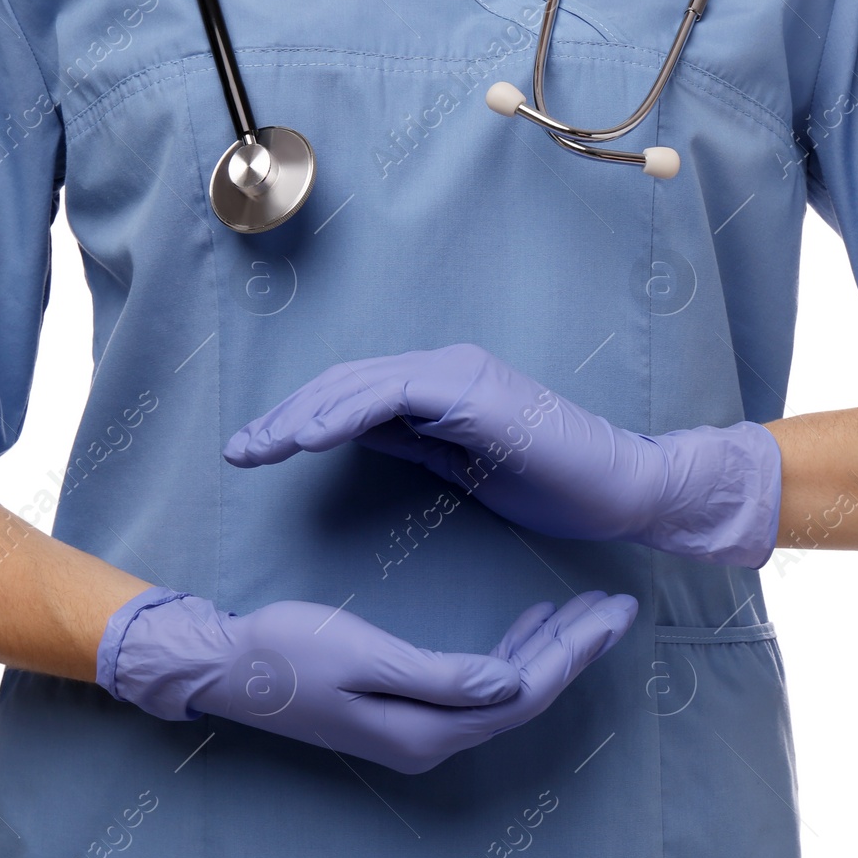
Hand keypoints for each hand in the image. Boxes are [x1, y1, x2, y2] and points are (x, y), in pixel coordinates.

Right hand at [97, 586, 638, 773]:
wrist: (230, 666)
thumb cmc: (291, 650)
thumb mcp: (366, 656)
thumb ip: (442, 676)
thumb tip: (514, 686)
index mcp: (429, 730)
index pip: (526, 693)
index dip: (575, 653)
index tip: (615, 611)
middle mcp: (433, 740)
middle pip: (527, 695)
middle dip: (576, 650)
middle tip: (621, 604)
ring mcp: (419, 729)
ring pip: (508, 690)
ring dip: (549, 649)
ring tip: (588, 608)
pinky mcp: (406, 710)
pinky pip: (480, 686)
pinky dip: (512, 652)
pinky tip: (530, 624)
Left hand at [223, 343, 781, 566]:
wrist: (619, 488)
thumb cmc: (549, 484)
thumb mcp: (457, 467)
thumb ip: (407, 442)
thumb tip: (347, 433)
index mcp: (439, 388)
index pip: (351, 397)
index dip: (298, 421)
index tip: (255, 453)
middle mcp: (443, 369)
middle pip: (342, 385)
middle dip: (284, 418)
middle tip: (238, 452)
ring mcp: (457, 374)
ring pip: (358, 385)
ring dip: (301, 416)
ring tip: (258, 447)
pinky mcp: (471, 390)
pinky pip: (393, 395)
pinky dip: (344, 414)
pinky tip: (306, 438)